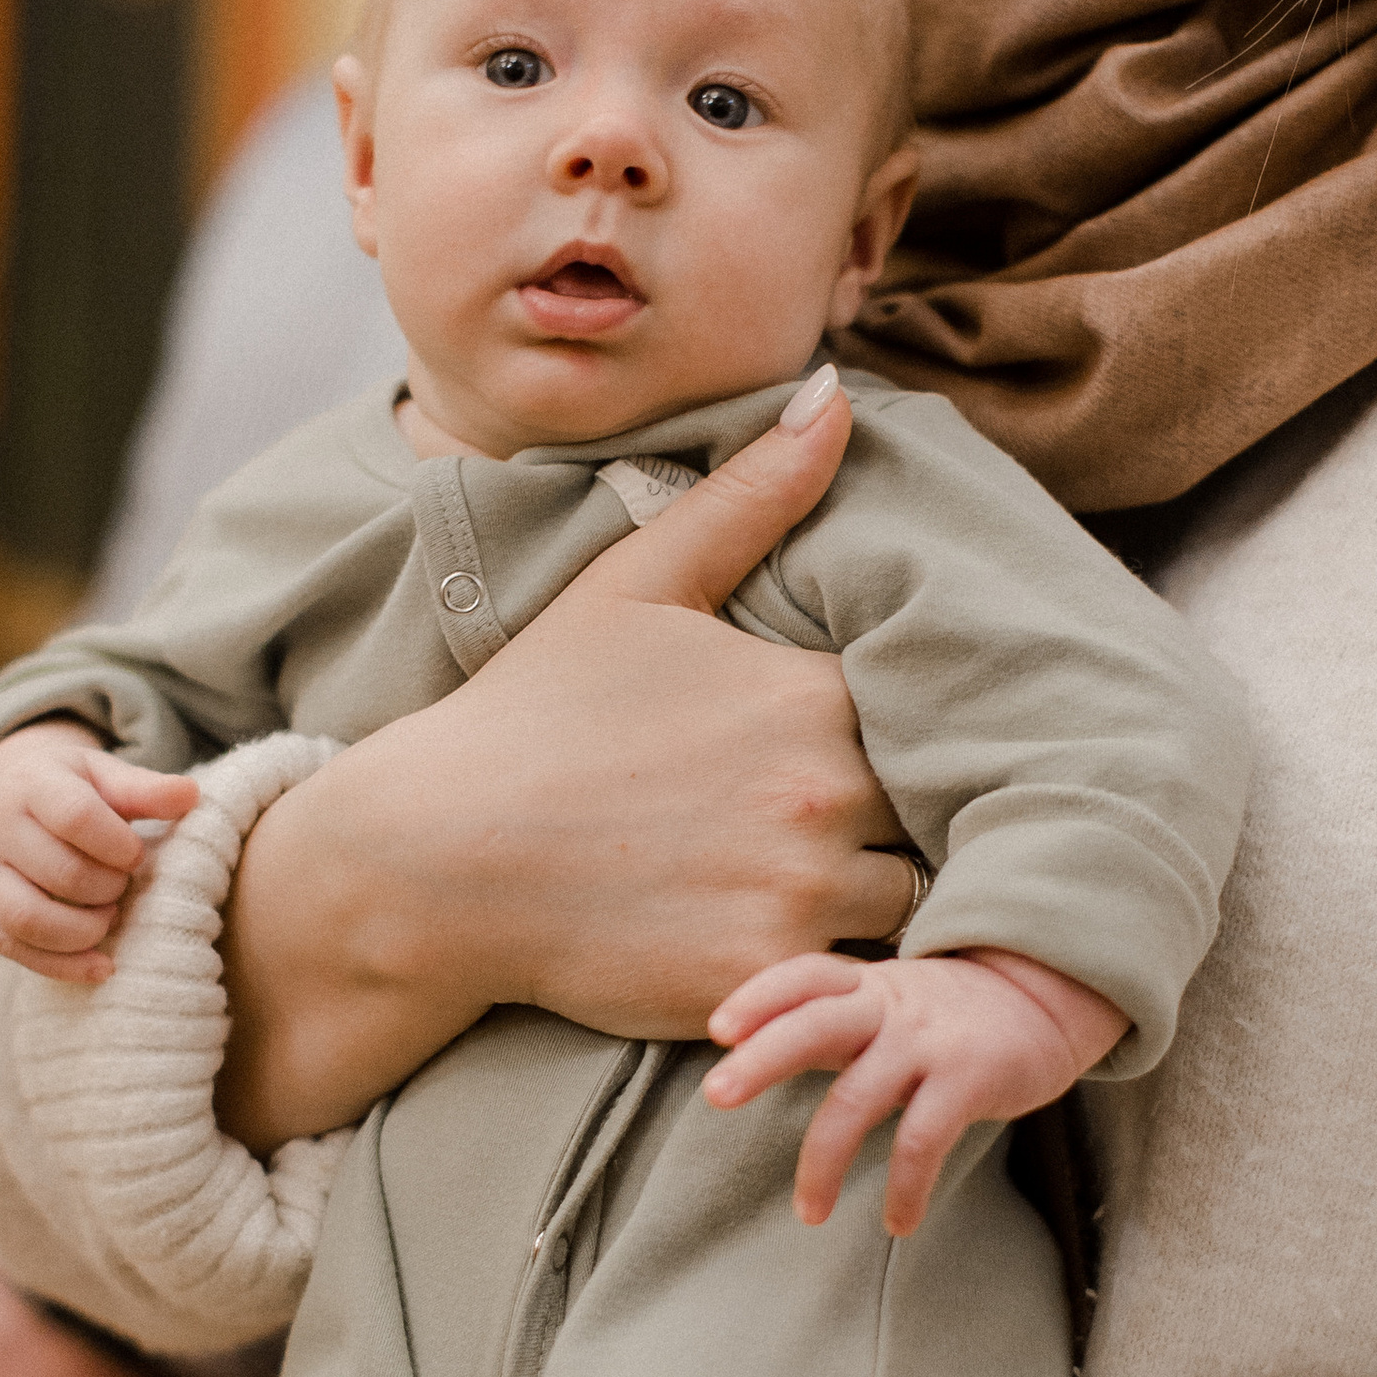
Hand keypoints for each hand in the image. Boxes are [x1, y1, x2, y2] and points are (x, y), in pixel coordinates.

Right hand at [0, 720, 199, 984]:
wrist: (2, 796)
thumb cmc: (67, 789)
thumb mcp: (103, 776)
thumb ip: (145, 790)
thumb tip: (192, 795)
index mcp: (30, 783)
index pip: (76, 817)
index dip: (119, 846)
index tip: (137, 856)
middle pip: (60, 873)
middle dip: (106, 889)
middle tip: (123, 887)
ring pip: (29, 918)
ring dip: (84, 930)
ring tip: (108, 918)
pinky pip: (14, 949)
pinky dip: (63, 964)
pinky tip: (101, 964)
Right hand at [221, 379, 914, 1146]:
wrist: (434, 857)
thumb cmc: (534, 715)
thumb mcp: (634, 586)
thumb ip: (749, 497)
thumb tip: (835, 391)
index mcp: (809, 691)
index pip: (938, 709)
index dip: (924, 726)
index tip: (892, 736)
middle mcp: (821, 791)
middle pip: (941, 810)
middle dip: (917, 813)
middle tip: (869, 819)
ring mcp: (796, 893)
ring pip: (914, 902)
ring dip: (889, 897)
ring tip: (833, 887)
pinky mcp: (765, 978)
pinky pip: (860, 985)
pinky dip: (848, 974)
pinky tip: (803, 949)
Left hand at [707, 946, 1126, 1233]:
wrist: (1048, 999)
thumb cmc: (950, 1013)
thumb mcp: (890, 1000)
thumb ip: (832, 1021)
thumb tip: (752, 1054)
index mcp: (866, 987)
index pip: (804, 976)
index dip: (759, 997)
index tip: (718, 1029)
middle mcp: (891, 1007)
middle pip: (815, 1024)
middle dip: (762, 1058)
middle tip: (715, 1095)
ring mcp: (928, 1043)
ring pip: (857, 1099)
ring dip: (823, 1163)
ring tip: (809, 1213)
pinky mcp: (968, 1081)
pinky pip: (921, 1143)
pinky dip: (904, 1189)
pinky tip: (897, 1222)